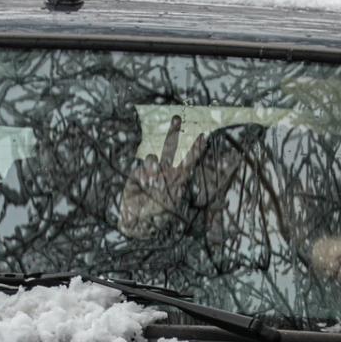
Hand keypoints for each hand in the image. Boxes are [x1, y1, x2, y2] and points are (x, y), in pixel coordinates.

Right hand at [118, 115, 206, 237]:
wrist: (137, 223)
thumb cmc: (158, 215)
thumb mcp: (172, 202)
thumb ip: (176, 186)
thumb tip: (182, 171)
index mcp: (178, 179)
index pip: (188, 161)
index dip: (195, 149)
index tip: (203, 136)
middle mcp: (166, 172)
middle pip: (171, 149)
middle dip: (173, 133)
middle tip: (176, 118)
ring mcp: (151, 172)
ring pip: (155, 156)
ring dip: (154, 162)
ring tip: (153, 174)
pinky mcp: (137, 175)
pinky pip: (143, 165)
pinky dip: (146, 170)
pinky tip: (146, 180)